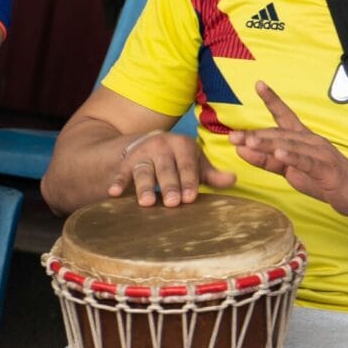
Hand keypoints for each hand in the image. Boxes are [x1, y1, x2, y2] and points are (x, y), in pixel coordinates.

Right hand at [109, 131, 235, 206]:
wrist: (152, 144)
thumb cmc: (181, 160)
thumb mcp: (197, 163)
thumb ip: (212, 174)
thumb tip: (233, 179)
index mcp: (184, 145)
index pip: (188, 165)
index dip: (189, 181)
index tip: (190, 198)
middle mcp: (163, 146)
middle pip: (166, 169)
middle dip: (169, 186)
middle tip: (172, 203)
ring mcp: (143, 153)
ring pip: (144, 171)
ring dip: (144, 187)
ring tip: (146, 203)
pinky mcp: (127, 162)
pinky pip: (122, 173)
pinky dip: (118, 182)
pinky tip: (113, 193)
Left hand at [228, 81, 347, 217]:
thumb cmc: (325, 180)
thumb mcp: (291, 171)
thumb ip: (268, 160)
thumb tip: (242, 148)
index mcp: (304, 139)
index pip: (286, 117)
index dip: (273, 101)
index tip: (259, 85)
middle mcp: (312, 141)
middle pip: (281, 134)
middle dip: (256, 135)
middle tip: (233, 136)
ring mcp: (320, 154)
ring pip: (291, 145)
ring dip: (269, 143)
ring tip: (249, 142)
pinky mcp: (327, 169)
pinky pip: (307, 162)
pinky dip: (293, 157)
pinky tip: (280, 153)